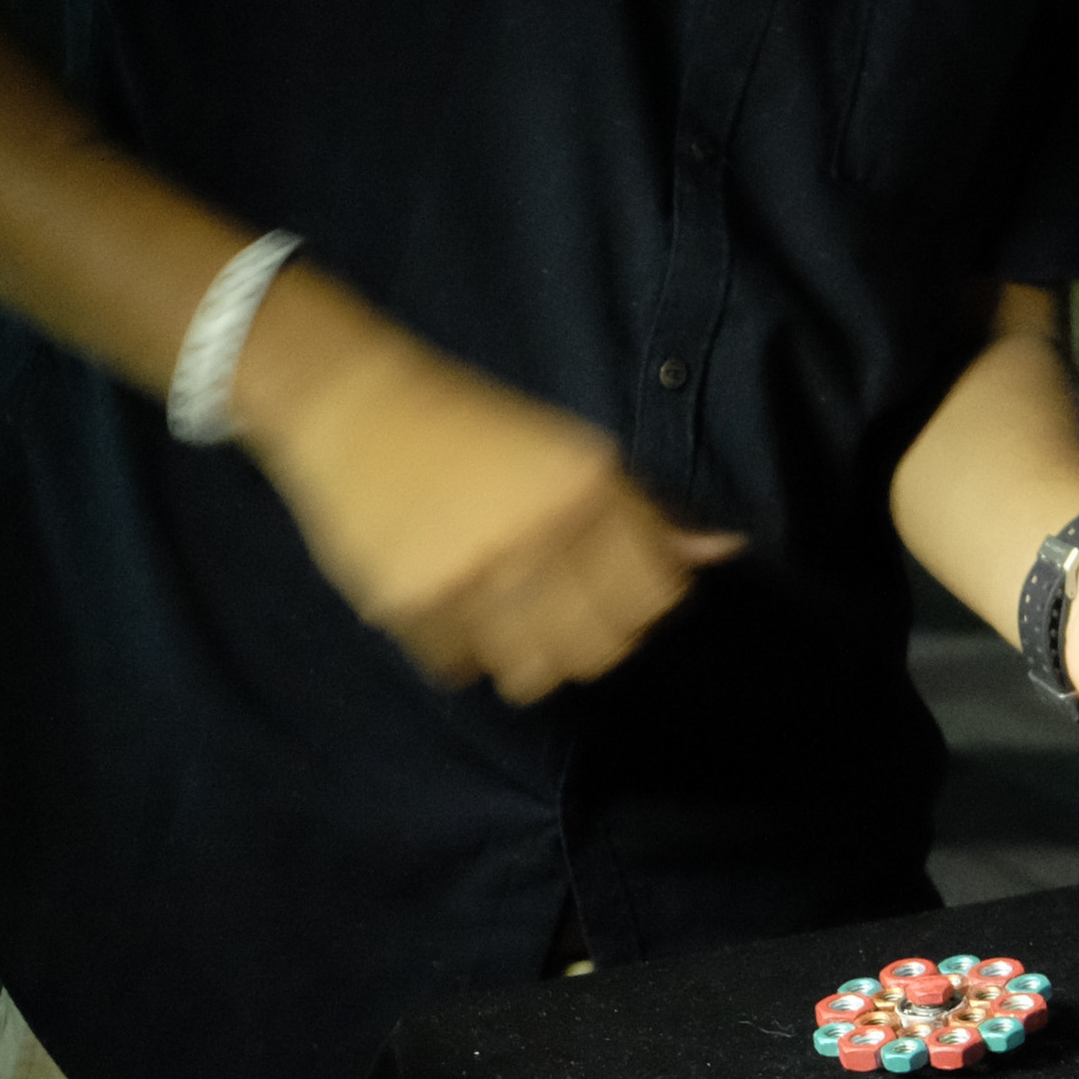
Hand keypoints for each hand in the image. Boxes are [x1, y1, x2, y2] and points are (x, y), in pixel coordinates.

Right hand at [248, 325, 743, 702]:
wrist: (354, 405)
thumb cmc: (474, 429)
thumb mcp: (572, 453)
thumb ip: (644, 514)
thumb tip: (724, 552)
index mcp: (585, 487)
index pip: (653, 598)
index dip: (641, 609)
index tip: (614, 598)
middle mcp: (536, 532)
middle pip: (597, 651)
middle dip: (585, 643)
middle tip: (555, 614)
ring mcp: (471, 572)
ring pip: (530, 673)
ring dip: (522, 655)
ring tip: (501, 609)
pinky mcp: (410, 601)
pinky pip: (458, 668)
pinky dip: (458, 648)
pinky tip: (448, 598)